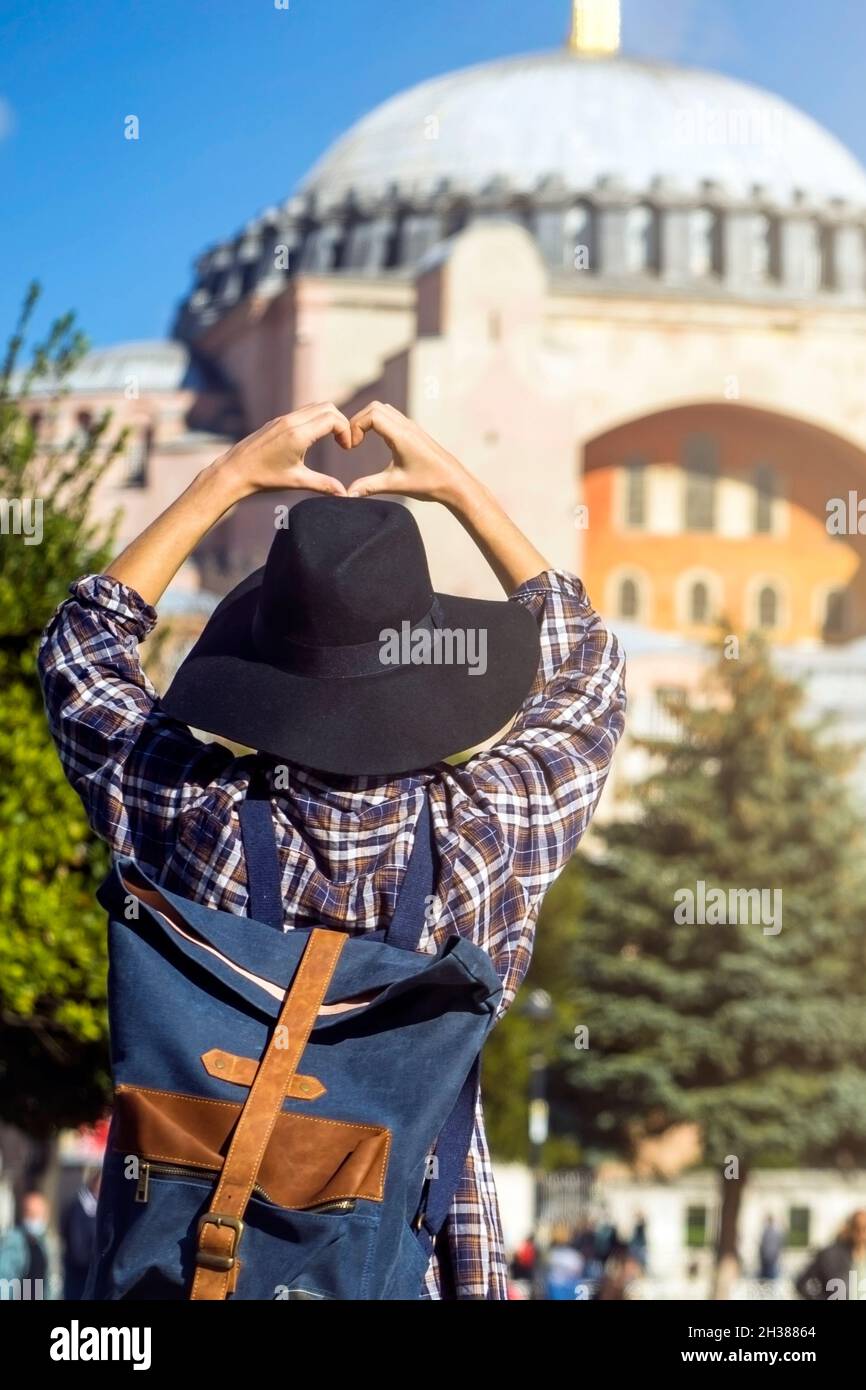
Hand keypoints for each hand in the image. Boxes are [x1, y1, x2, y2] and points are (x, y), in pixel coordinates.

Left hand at [218, 402, 351, 499]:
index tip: (346, 448)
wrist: (234, 471)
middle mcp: (291, 421)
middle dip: (341, 422)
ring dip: (328, 419)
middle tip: (343, 443)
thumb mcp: (297, 481)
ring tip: (332, 440)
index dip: (346, 431)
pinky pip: (303, 412)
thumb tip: (345, 494)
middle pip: (327, 407)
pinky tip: (313, 439)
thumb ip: (324, 485)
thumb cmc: (263, 478)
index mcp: (298, 434)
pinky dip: (316, 419)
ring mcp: (283, 419)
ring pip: (315, 407)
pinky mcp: (277, 421)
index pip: (333, 418)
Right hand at [346, 402, 468, 504]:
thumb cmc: (429, 483)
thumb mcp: (396, 485)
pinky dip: (377, 422)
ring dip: (367, 420)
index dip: (355, 426)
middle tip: (352, 443)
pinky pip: (391, 416)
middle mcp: (406, 426)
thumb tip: (347, 494)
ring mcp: (411, 426)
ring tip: (360, 441)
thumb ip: (369, 486)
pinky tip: (376, 441)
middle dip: (357, 421)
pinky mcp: (414, 431)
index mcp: (401, 435)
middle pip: (374, 407)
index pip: (372, 414)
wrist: (455, 483)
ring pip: (383, 409)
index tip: (352, 447)